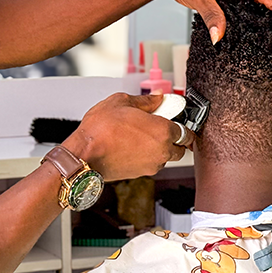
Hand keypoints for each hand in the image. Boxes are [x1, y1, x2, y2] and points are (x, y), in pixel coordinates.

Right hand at [62, 93, 195, 181]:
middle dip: (173, 138)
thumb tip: (157, 97)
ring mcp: (152, 165)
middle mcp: (162, 151)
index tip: (173, 117)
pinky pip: (151, 163)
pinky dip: (147, 156)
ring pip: (166, 157)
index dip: (180, 123)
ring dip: (159, 148)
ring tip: (141, 135)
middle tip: (159, 127)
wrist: (85, 155)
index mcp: (163, 131)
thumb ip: (146, 100)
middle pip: (180, 147)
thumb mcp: (122, 102)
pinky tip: (132, 145)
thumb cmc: (100, 131)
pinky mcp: (141, 174)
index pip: (186, 131)